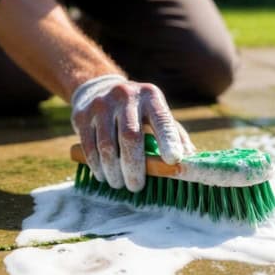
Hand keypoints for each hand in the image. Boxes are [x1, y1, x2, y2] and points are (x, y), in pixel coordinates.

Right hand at [70, 75, 194, 191]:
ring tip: (119, 184)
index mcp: (150, 96)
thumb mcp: (157, 114)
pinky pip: (89, 146)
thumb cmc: (137, 110)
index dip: (168, 140)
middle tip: (137, 187)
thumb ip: (174, 135)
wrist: (98, 88)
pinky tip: (103, 175)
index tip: (173, 161)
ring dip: (113, 171)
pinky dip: (96, 165)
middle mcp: (126, 96)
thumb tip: (192, 162)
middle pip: (130, 137)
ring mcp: (101, 104)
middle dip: (134, 167)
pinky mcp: (82, 115)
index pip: (162, 120)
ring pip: (107, 145)